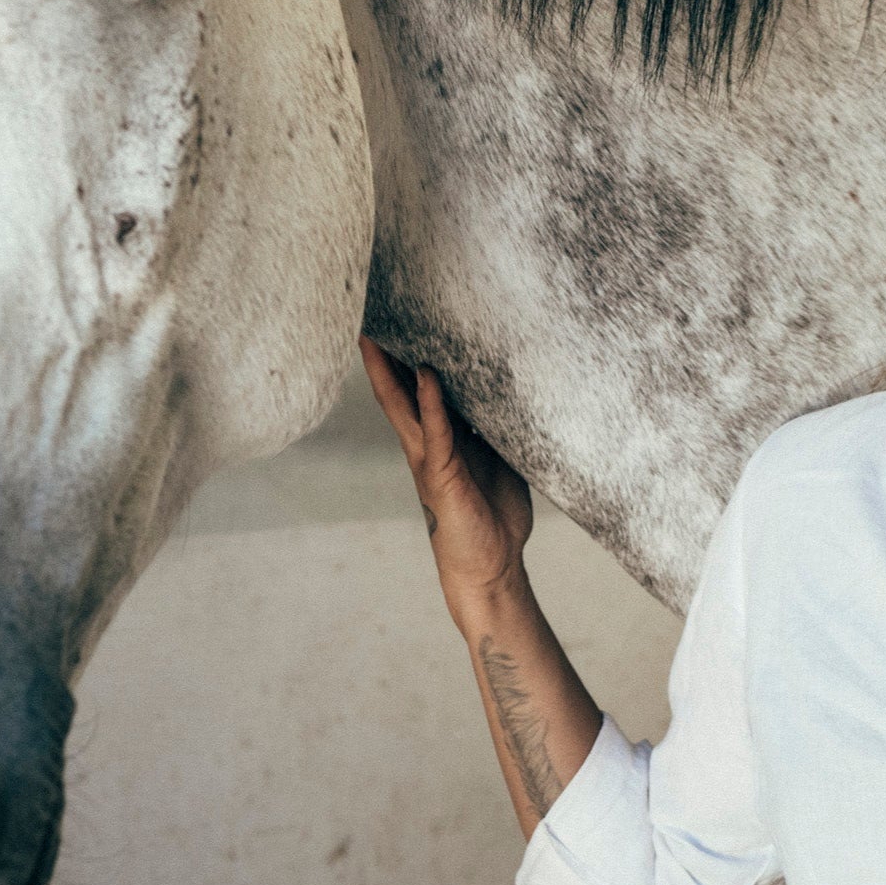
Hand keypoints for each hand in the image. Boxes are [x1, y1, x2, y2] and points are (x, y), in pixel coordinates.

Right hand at [360, 335, 533, 619]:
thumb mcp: (499, 460)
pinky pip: (438, 431)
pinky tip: (428, 374)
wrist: (493, 566)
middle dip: (384, 358)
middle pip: (399, 393)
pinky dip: (432, 402)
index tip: (400, 324)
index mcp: (441, 441)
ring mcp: (431, 459)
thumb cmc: (495, 515)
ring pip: (404, 407)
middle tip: (372, 318)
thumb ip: (497, 429)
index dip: (406, 360)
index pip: (419, 392)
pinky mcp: (442, 475)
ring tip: (374, 338)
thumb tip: (512, 393)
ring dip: (390, 372)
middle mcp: (428, 445)